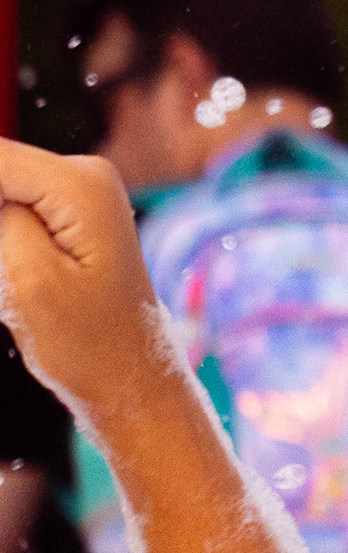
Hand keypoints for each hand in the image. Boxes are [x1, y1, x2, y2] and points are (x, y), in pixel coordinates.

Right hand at [0, 144, 169, 418]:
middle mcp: (83, 174)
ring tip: (20, 283)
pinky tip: (16, 278)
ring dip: (2, 250)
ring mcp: (75, 192)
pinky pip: (8, 213)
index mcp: (80, 182)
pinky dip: (4, 250)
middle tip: (14, 277)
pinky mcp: (63, 213)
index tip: (2, 259)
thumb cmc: (87, 342)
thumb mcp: (27, 276)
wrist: (130, 378)